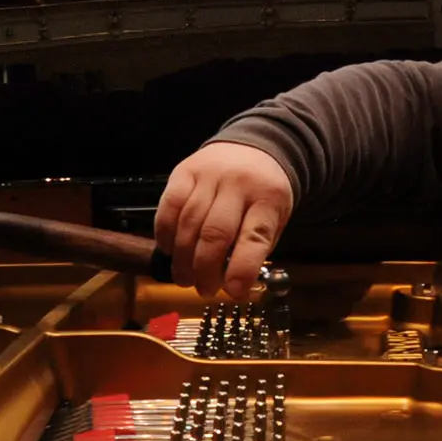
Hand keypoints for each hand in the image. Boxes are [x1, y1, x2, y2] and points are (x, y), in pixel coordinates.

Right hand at [156, 141, 295, 300]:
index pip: (254, 237)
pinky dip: (166, 234)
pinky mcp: (184, 172)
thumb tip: (231, 284)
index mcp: (268, 199)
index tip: (234, 292)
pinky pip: (169, 207)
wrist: (254, 148)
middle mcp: (238, 184)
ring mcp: (209, 175)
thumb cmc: (263, 193)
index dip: (242, 269)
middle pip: (215, 233)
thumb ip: (255, 249)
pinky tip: (171, 250)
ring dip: (183, 259)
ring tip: (185, 279)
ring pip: (188, 223)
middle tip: (204, 290)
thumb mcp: (275, 219)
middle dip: (206, 270)